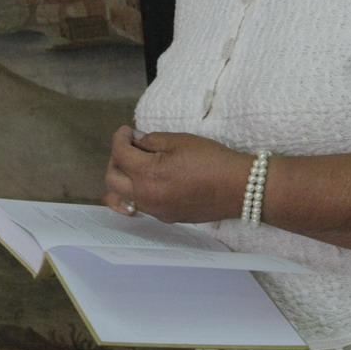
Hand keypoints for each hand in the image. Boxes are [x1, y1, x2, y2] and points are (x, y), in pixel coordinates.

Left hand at [101, 126, 249, 223]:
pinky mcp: (167, 218)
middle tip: (127, 147)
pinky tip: (151, 181)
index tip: (126, 131)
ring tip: (137, 164)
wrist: (238, 188)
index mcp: (147, 174)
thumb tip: (136, 142)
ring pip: (124, 196)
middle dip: (115, 160)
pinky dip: (139, 192)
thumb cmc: (211, 160)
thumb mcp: (179, 140)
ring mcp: (155, 210)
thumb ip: (150, 141)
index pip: (119, 154)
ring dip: (124, 178)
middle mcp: (145, 196)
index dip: (119, 137)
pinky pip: (142, 205)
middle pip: (112, 179)